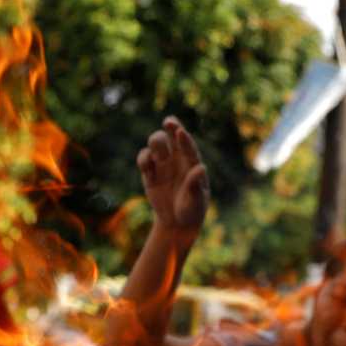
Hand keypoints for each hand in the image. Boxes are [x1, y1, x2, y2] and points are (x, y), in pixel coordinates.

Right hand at [137, 116, 208, 235]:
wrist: (176, 221)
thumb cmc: (191, 209)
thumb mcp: (196, 201)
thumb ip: (195, 185)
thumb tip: (201, 168)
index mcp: (192, 162)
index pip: (188, 146)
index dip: (184, 138)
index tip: (180, 131)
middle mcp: (177, 158)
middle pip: (172, 134)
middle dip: (170, 127)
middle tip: (168, 123)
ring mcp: (162, 163)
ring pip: (156, 142)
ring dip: (156, 144)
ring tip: (159, 158)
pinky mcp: (149, 171)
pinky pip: (144, 158)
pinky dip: (143, 160)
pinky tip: (149, 172)